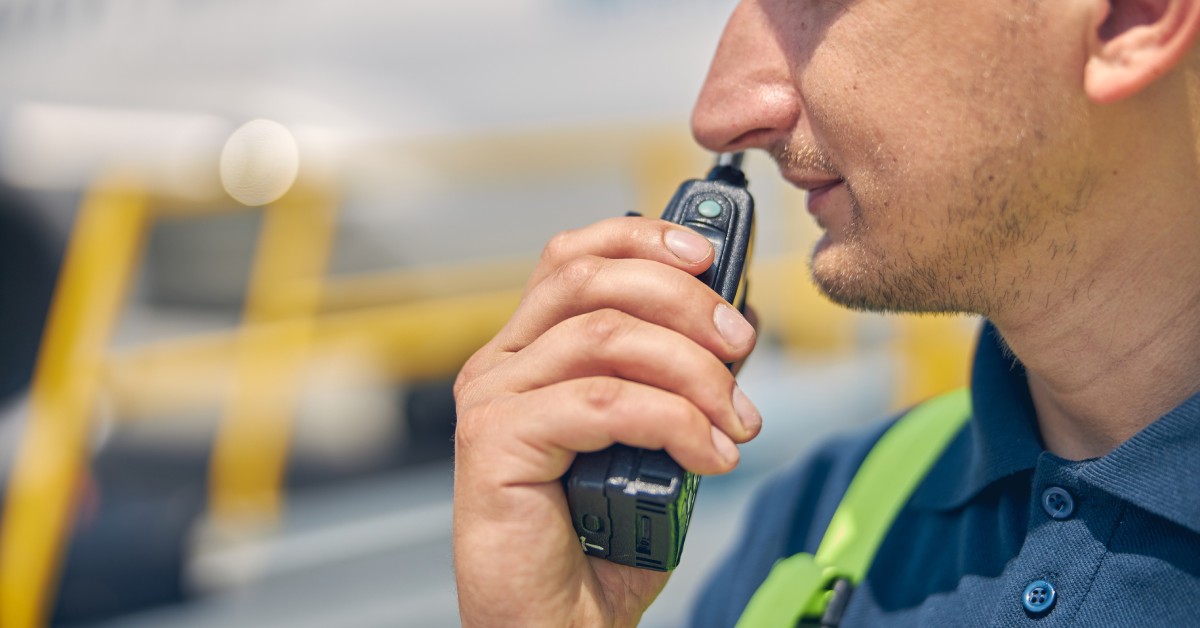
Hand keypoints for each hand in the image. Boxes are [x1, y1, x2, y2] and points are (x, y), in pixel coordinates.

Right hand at [452, 216, 760, 626]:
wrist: (559, 626)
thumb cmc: (601, 540)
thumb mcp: (653, 438)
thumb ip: (673, 378)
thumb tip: (733, 319)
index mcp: (531, 353)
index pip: (574, 256)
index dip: (642, 238)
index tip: (709, 256)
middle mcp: (502, 365)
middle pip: (591, 280)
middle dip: (684, 300)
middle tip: (741, 345)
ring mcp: (492, 400)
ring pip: (605, 337)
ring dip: (693, 371)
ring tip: (736, 422)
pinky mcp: (494, 444)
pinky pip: (602, 402)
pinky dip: (673, 421)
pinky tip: (710, 457)